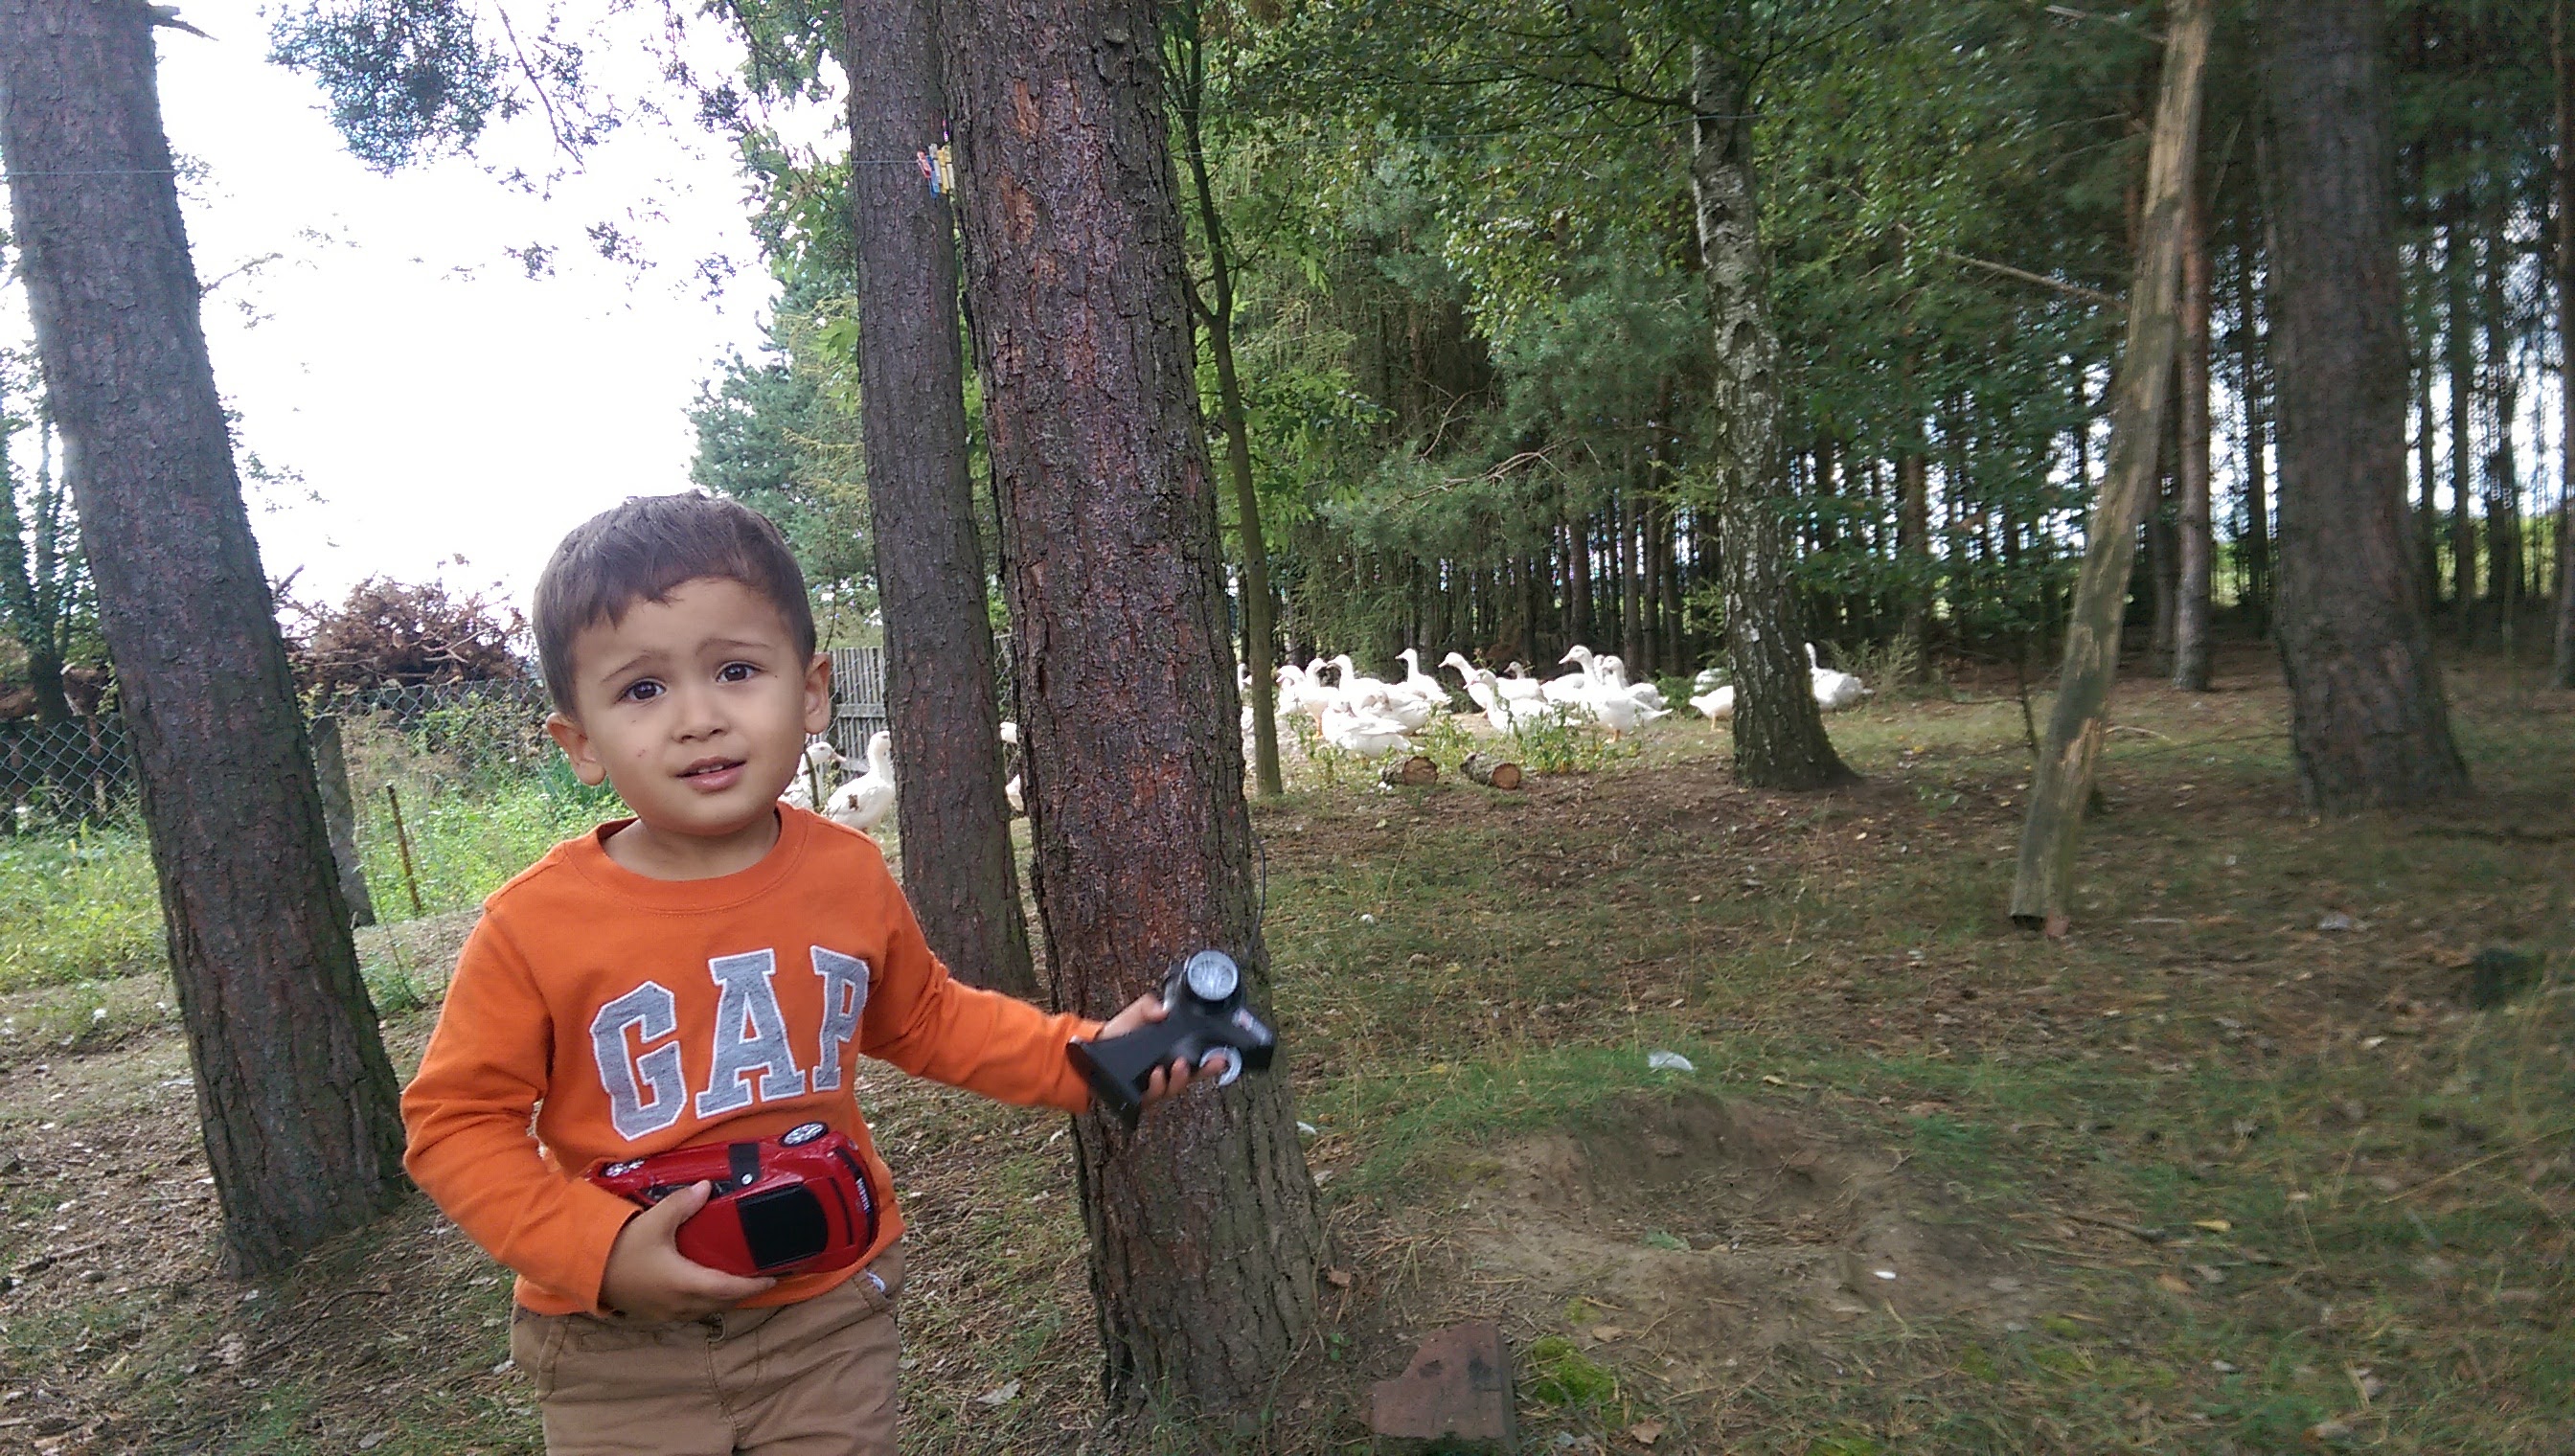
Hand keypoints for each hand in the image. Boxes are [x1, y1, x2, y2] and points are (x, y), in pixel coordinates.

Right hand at [597, 1181, 776, 1321]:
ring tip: (734, 1280)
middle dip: (741, 1292)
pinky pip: (688, 1312)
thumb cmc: (621, 1248)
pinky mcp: (653, 1314)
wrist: (585, 1271)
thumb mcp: (653, 1222)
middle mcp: (680, 1304)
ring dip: (721, 1298)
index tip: (773, 1278)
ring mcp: (666, 1313)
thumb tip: (707, 1187)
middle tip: (757, 1275)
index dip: (754, 1285)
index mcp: (685, 1284)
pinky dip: (703, 1301)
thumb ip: (682, 1204)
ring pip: (704, 1310)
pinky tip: (702, 1286)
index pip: (729, 1289)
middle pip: (721, 1302)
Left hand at [1100, 993, 1232, 1110]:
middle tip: (1211, 1063)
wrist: (1093, 1048)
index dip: (1212, 1061)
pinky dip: (1158, 1085)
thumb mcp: (1136, 1013)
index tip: (1223, 1057)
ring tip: (1178, 1066)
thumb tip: (1164, 1010)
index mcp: (1169, 1053)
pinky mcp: (1139, 1095)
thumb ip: (1149, 1006)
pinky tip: (1156, 1075)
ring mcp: (1153, 1085)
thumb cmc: (1118, 1033)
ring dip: (1180, 1078)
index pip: (1197, 1059)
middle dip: (1205, 1072)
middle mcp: (1165, 1072)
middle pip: (1192, 1077)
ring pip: (1174, 1088)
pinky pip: (1153, 1096)